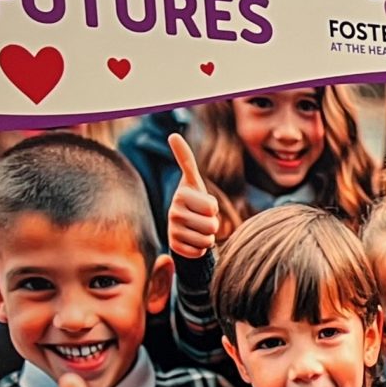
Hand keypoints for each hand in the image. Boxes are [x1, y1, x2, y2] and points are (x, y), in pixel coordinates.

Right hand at [165, 134, 221, 258]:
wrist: (181, 225)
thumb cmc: (193, 201)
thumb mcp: (192, 181)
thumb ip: (185, 159)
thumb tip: (173, 135)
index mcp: (181, 195)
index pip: (212, 208)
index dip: (213, 208)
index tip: (202, 203)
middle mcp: (173, 212)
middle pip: (212, 225)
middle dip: (212, 224)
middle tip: (201, 219)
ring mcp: (172, 230)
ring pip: (207, 240)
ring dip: (207, 237)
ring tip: (197, 229)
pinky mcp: (174, 247)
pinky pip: (199, 252)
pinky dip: (200, 249)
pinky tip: (191, 241)